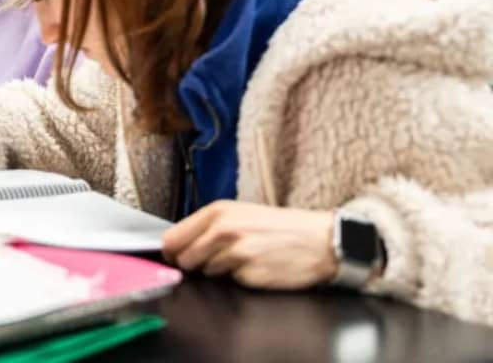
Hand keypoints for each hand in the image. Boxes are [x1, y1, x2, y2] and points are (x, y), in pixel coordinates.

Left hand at [162, 201, 336, 289]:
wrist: (320, 240)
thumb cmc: (280, 227)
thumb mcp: (241, 214)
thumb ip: (209, 226)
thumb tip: (179, 244)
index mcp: (218, 212)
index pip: (172, 238)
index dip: (172, 252)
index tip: (176, 257)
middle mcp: (223, 230)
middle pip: (184, 259)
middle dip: (194, 264)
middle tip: (214, 259)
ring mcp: (236, 253)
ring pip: (206, 272)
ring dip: (219, 271)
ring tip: (243, 259)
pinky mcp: (249, 274)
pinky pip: (231, 282)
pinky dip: (240, 279)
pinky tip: (257, 268)